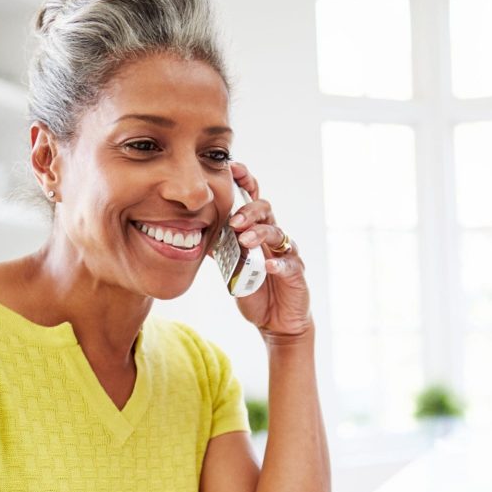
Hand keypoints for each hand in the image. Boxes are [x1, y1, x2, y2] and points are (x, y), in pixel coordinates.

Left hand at [225, 161, 310, 336]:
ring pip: (277, 233)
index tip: (233, 168)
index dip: (246, 182)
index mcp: (258, 232)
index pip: (253, 200)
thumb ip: (222, 250)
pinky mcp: (295, 273)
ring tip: (245, 241)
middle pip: (265, 211)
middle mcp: (273, 238)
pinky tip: (267, 266)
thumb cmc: (256, 292)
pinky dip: (277, 263)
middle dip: (249, 211)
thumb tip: (196, 233)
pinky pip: (288, 264)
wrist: (276, 322)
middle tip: (234, 222)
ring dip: (259, 234)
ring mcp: (286, 254)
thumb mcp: (232, 270)